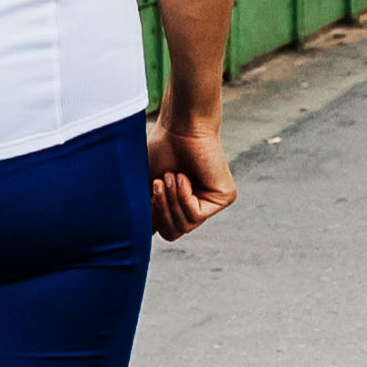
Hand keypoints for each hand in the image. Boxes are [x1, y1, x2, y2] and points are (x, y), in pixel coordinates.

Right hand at [148, 100, 237, 239]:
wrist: (178, 128)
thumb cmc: (160, 150)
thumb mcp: (145, 188)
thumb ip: (145, 213)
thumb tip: (142, 238)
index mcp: (182, 204)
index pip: (164, 230)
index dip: (151, 217)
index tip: (148, 191)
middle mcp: (199, 205)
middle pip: (174, 233)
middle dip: (160, 211)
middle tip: (157, 184)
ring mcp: (213, 202)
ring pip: (185, 226)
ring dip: (170, 201)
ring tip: (169, 176)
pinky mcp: (225, 197)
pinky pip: (196, 215)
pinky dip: (183, 196)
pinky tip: (184, 176)